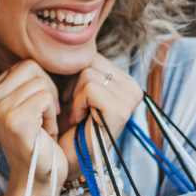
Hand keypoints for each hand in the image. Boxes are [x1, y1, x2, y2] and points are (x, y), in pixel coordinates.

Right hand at [0, 60, 65, 185]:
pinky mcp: (14, 120)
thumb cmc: (39, 138)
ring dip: (50, 107)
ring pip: (41, 84)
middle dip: (48, 92)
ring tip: (42, 128)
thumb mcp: (29, 103)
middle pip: (33, 69)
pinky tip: (44, 133)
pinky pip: (45, 98)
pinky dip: (52, 117)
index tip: (37, 112)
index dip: (41, 86)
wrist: (38, 176)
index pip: (26, 64)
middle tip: (43, 119)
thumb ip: (29, 79)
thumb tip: (50, 48)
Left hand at [57, 55, 143, 178]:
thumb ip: (75, 65)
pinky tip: (80, 120)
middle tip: (74, 109)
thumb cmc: (65, 124)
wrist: (62, 158)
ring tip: (77, 115)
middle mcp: (132, 86)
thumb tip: (64, 38)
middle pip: (88, 60)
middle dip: (72, 84)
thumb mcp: (71, 88)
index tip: (72, 101)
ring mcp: (131, 97)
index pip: (89, 55)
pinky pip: (89, 86)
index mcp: (123, 80)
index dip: (71, 76)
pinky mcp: (122, 108)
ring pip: (87, 72)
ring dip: (73, 95)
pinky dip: (77, 103)